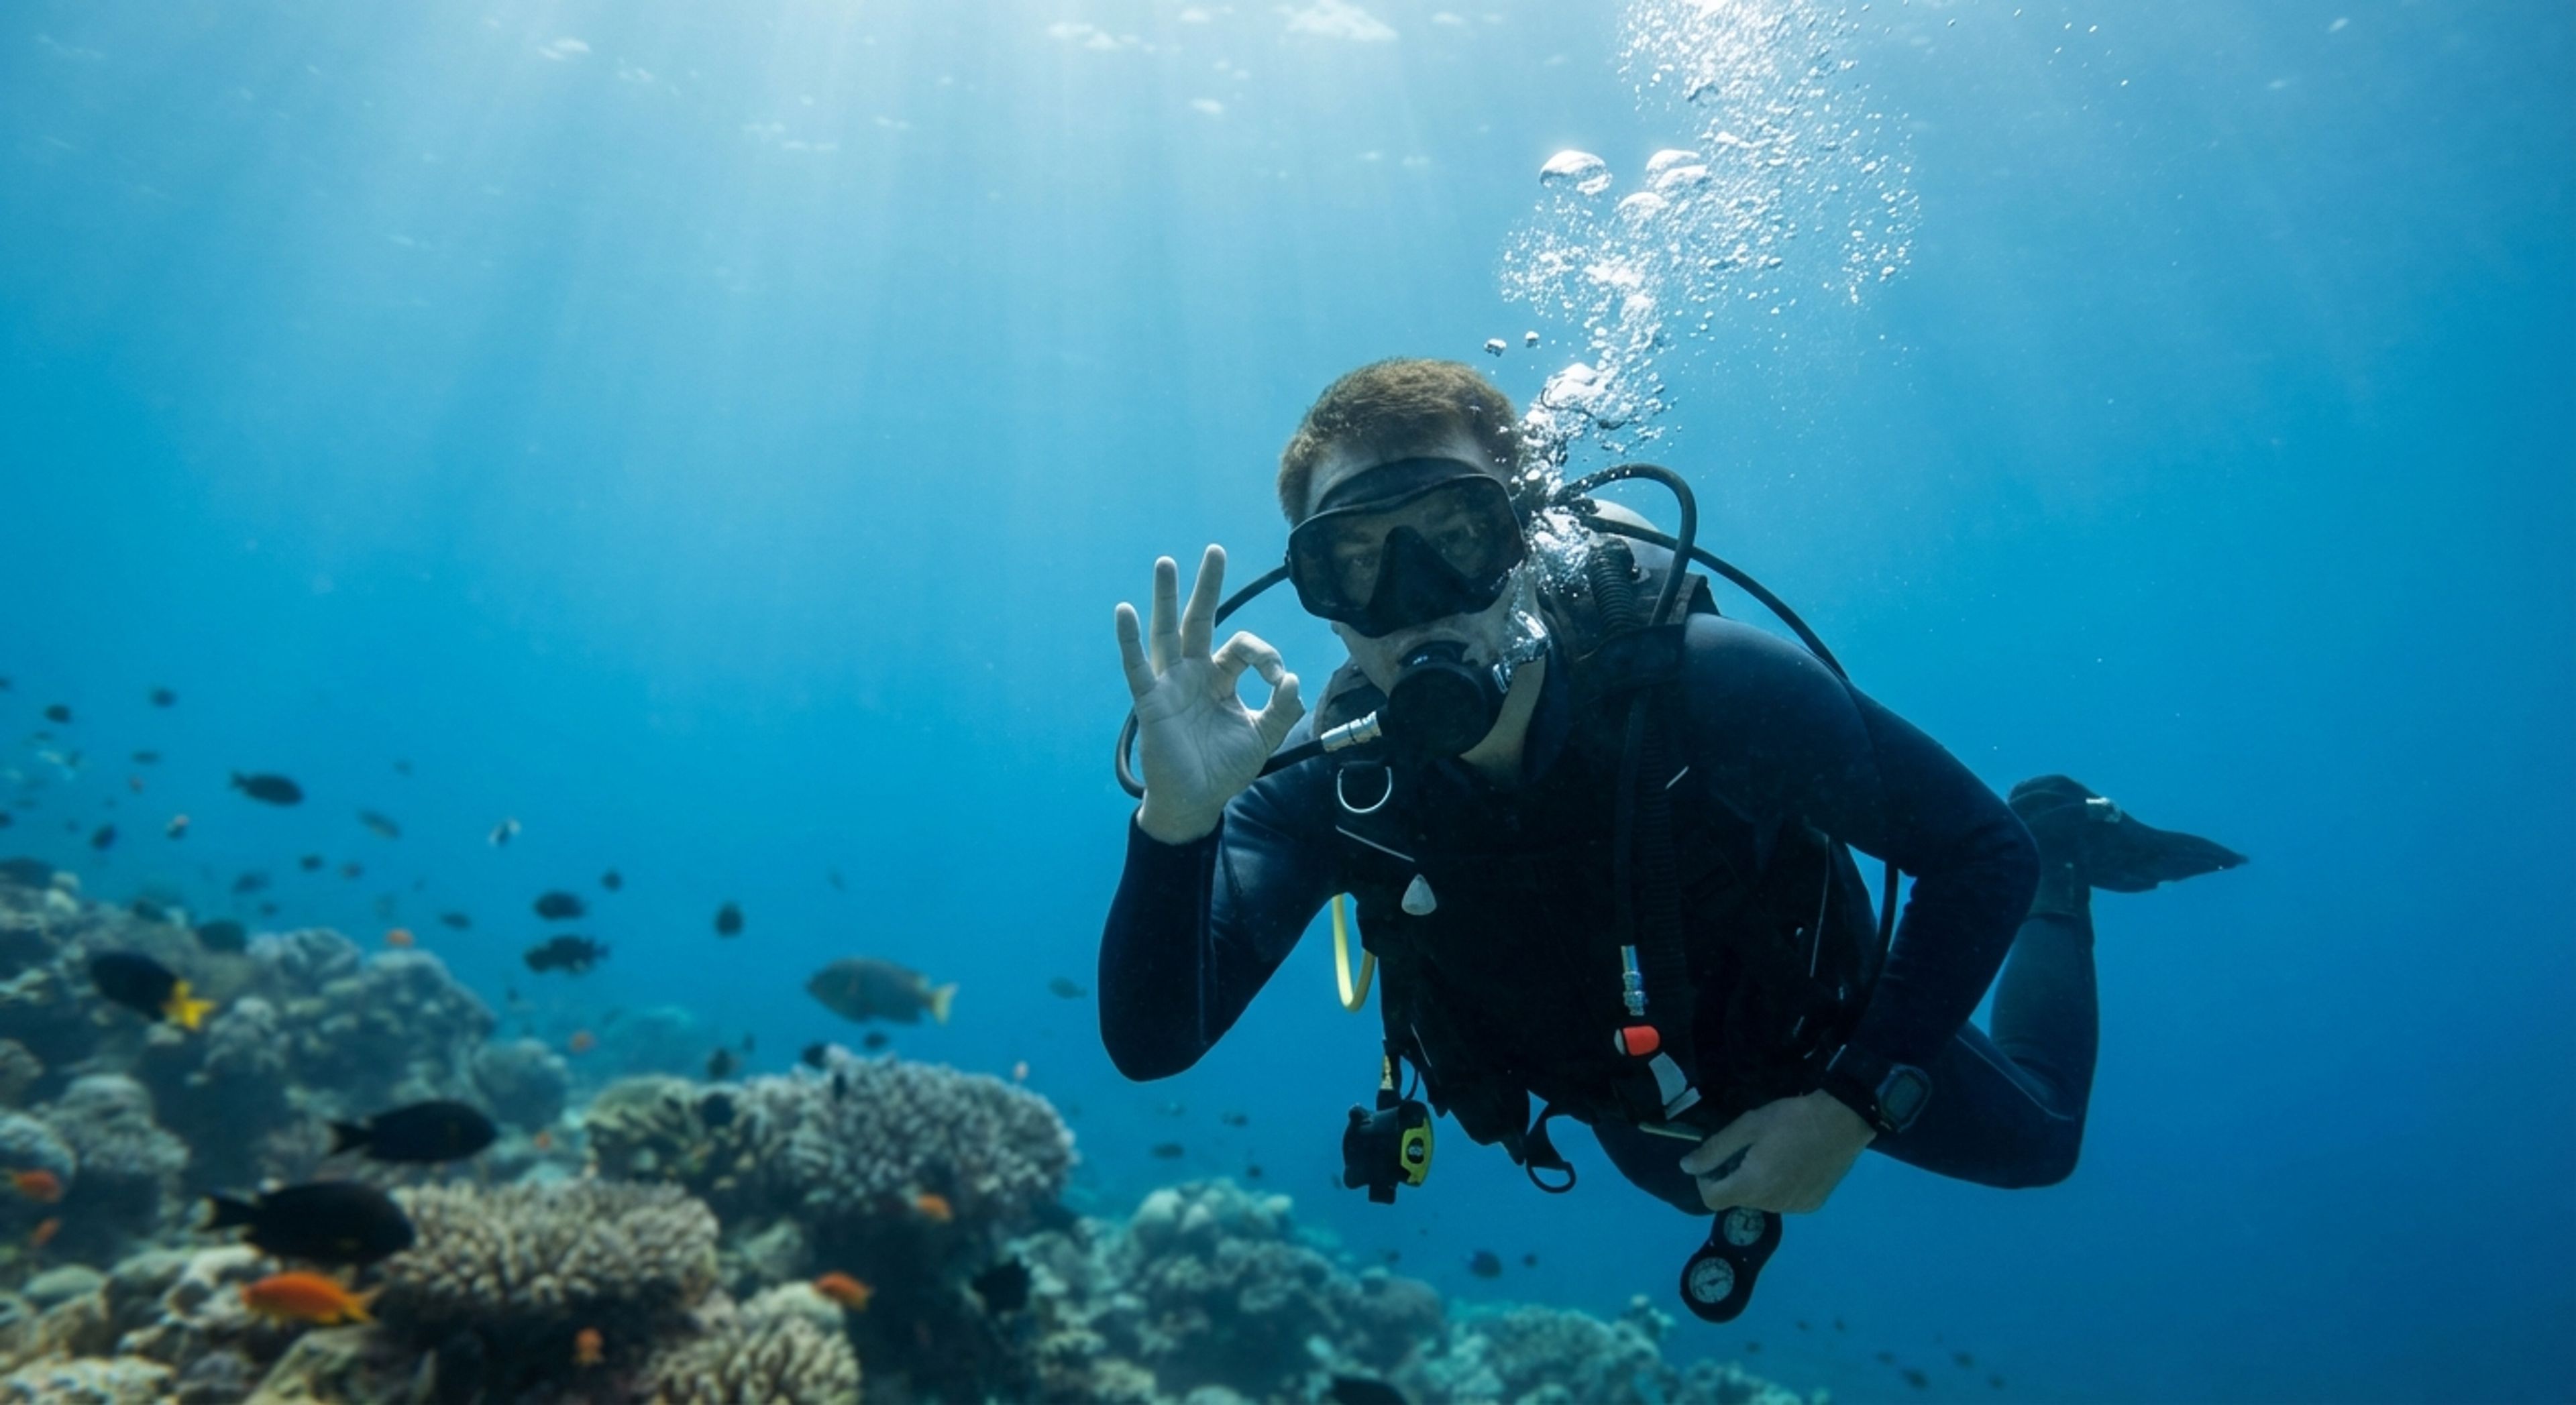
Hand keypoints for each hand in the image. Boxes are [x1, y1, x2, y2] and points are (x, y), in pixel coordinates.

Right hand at [1115, 546, 1304, 843]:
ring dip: (1167, 598)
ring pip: (1167, 633)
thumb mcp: (1263, 737)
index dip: (1265, 655)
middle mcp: (1194, 674)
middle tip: (1216, 550)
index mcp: (1221, 678)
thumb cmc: (1224, 768)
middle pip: (1200, 621)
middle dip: (1208, 587)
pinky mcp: (1151, 702)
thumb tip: (1291, 679)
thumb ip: (1282, 709)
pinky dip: (1129, 640)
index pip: (1244, 647)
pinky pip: (1137, 667)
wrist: (1197, 801)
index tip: (1278, 679)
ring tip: (1166, 563)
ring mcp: (1170, 685)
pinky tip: (1124, 612)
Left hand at [1679, 1090, 1876, 1214]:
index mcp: (1752, 1185)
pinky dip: (1779, 1187)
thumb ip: (1715, 1149)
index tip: (1716, 1160)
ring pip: (1761, 1201)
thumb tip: (1686, 1167)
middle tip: (1748, 1149)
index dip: (1705, 1181)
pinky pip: (1784, 1201)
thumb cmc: (1792, 1118)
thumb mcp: (1749, 1126)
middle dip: (1733, 1177)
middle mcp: (1772, 1204)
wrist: (1843, 1121)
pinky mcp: (1811, 1204)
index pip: (1712, 1200)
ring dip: (1756, 1183)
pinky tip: (1792, 1164)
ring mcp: (1794, 1207)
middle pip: (1736, 1199)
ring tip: (1772, 1154)